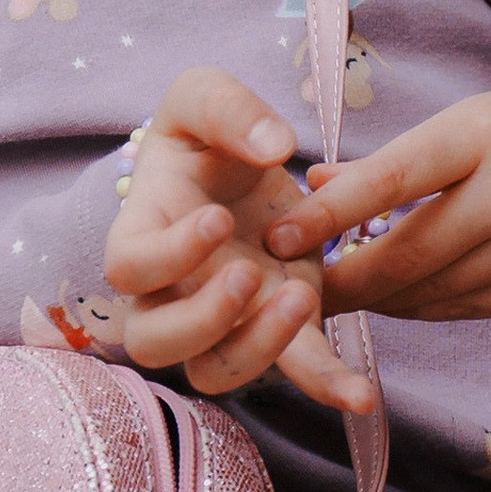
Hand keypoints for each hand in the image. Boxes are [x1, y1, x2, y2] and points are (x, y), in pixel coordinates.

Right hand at [104, 64, 374, 415]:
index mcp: (145, 230)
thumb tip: (273, 145)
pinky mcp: (281, 326)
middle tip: (247, 274)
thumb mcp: (203, 96)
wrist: (244, 166)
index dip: (167, 254)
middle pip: (156, 343)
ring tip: (301, 296)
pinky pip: (293, 372)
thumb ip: (228, 108)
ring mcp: (225, 319)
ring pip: (214, 371)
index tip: (216, 217)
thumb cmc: (208, 135)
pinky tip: (362, 395)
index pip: (128, 266)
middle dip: (202, 319)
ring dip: (257, 349)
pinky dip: (327, 386)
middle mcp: (172, 290)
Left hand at [264, 58, 490, 333]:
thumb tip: (313, 187)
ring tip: (338, 290)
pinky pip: (470, 307)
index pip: (395, 176)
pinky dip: (427, 305)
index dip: (331, 211)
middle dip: (345, 276)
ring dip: (381, 296)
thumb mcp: (478, 116)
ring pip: (436, 291)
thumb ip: (401, 157)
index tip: (276, 233)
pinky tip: (401, 296)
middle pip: (410, 252)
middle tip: (291, 284)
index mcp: (488, 132)